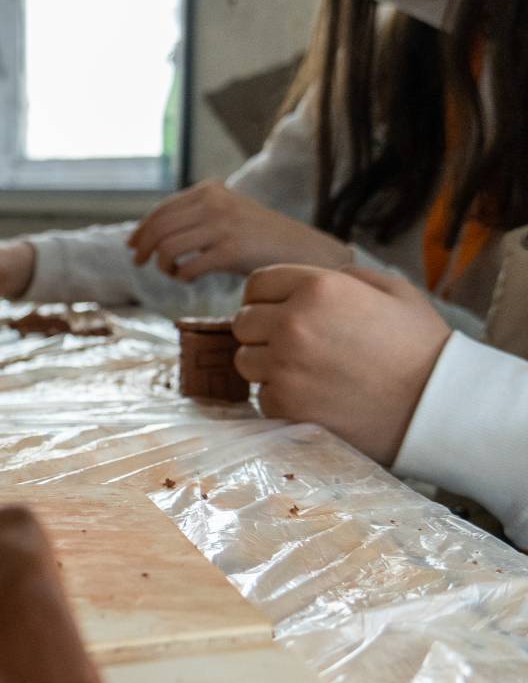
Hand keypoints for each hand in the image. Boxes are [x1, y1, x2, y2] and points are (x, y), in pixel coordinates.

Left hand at [128, 182, 350, 280]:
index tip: (133, 246)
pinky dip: (181, 276)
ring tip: (171, 272)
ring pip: (167, 247)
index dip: (141, 230)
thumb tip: (151, 233)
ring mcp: (223, 225)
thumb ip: (196, 216)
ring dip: (162, 265)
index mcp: (211, 190)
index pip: (162, 210)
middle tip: (140, 263)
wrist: (306, 250)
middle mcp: (215, 203)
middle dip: (143, 247)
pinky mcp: (231, 250)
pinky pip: (188, 266)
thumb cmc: (262, 238)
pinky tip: (188, 279)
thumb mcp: (228, 214)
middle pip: (158, 228)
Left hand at [233, 265, 450, 464]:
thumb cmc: (420, 346)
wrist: (438, 405)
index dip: (266, 297)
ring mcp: (284, 367)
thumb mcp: (392, 290)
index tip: (279, 310)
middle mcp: (293, 323)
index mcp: (318, 287)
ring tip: (304, 371)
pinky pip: (261, 396)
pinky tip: (313, 396)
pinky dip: (280, 398)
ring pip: (244, 360)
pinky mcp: (284, 405)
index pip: (256, 283)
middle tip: (294, 344)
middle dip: (262, 331)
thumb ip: (343, 277)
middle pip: (243, 322)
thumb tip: (311, 277)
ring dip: (266, 365)